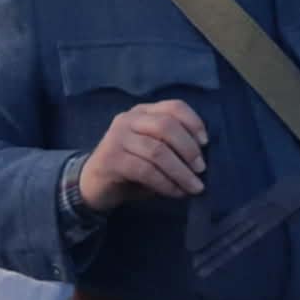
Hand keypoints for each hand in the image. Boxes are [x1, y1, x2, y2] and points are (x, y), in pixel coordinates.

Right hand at [77, 100, 208, 211]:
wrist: (94, 185)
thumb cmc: (131, 168)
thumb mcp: (154, 152)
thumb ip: (173, 148)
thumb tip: (203, 159)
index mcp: (143, 112)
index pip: (173, 107)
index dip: (193, 122)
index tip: (206, 143)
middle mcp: (128, 119)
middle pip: (166, 126)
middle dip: (189, 149)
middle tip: (201, 170)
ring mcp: (117, 138)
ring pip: (157, 150)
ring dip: (180, 171)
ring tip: (194, 187)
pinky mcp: (111, 159)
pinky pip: (145, 170)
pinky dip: (166, 183)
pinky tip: (175, 192)